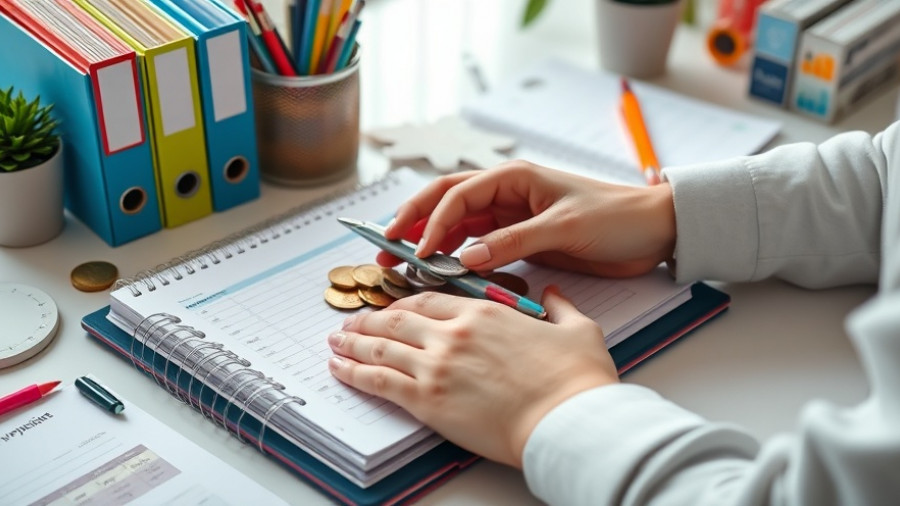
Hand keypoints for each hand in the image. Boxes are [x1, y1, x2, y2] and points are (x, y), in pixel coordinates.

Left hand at [327, 287, 618, 467]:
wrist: (568, 420)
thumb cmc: (576, 380)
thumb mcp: (578, 329)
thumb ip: (560, 307)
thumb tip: (555, 293)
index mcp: (484, 312)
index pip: (430, 299)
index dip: (405, 301)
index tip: (393, 305)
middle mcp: (454, 333)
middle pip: (398, 317)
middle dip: (369, 318)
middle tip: (351, 320)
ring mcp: (437, 365)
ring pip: (381, 345)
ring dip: (352, 341)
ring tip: (335, 340)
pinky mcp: (428, 399)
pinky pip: (379, 380)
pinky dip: (353, 372)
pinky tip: (339, 368)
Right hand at [379, 161, 676, 277]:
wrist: (654, 231)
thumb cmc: (616, 217)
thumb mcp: (564, 226)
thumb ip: (514, 241)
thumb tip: (467, 259)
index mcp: (514, 177)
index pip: (458, 194)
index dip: (432, 222)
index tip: (417, 251)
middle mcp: (506, 193)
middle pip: (445, 203)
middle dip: (414, 223)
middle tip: (386, 249)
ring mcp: (510, 217)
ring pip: (457, 226)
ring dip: (430, 243)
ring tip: (403, 265)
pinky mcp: (519, 240)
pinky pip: (478, 247)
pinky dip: (457, 258)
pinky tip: (442, 274)